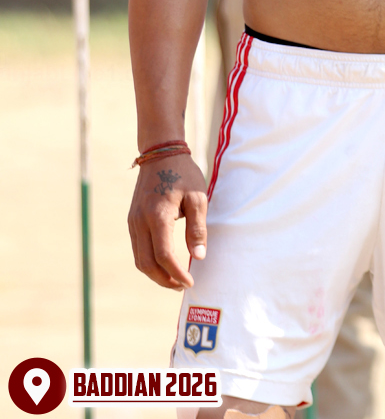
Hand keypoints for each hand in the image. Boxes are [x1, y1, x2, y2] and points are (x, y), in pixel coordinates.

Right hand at [128, 153, 206, 289]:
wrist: (161, 152)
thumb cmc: (183, 173)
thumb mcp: (198, 197)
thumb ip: (198, 228)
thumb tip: (198, 258)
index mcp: (157, 215)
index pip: (164, 256)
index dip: (177, 273)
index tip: (191, 282)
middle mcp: (140, 221)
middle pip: (146, 264)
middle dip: (164, 280)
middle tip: (182, 286)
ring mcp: (133, 221)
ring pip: (139, 259)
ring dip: (155, 274)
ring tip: (174, 279)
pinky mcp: (132, 220)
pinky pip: (138, 249)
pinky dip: (149, 262)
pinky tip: (164, 263)